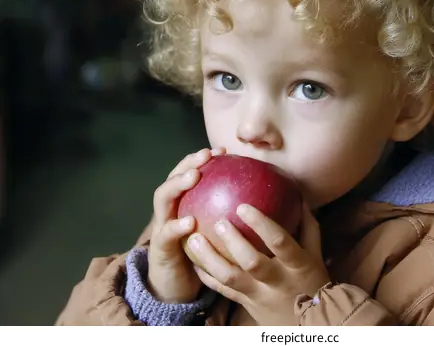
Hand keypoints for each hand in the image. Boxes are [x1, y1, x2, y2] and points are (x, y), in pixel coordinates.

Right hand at [147, 147, 225, 302]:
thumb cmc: (204, 256)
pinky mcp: (159, 249)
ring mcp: (161, 226)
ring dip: (177, 185)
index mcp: (184, 204)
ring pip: (162, 199)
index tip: (223, 150)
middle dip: (187, 164)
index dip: (202, 159)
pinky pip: (166, 235)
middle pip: (174, 177)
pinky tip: (190, 223)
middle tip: (205, 156)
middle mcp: (169, 210)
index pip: (189, 173)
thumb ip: (232, 214)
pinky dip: (176, 227)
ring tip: (193, 177)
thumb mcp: (219, 231)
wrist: (177, 287)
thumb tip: (268, 199)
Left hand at [185, 202, 329, 324]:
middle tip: (219, 222)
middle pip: (251, 262)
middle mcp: (277, 281)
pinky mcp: (246, 304)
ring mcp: (259, 295)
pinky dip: (206, 276)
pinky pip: (222, 290)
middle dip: (233, 241)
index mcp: (297, 265)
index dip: (261, 223)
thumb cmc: (313, 281)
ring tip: (194, 239)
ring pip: (230, 278)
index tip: (243, 206)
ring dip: (209, 258)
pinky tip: (193, 261)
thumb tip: (298, 196)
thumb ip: (307, 226)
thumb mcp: (315, 254)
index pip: (279, 242)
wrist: (309, 324)